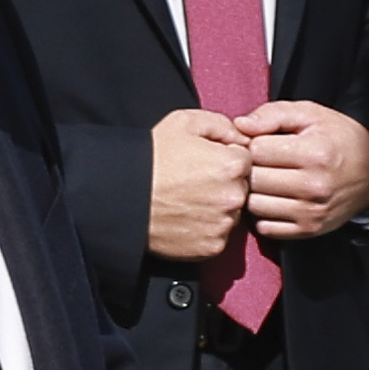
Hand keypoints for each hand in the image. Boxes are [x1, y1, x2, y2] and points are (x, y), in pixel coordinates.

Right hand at [149, 108, 252, 263]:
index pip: (247, 160)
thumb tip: (242, 138)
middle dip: (225, 184)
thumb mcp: (184, 122)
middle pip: (243, 188)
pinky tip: (185, 218)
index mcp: (232, 164)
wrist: (121, 197)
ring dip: (218, 208)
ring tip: (187, 200)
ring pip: (232, 213)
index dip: (225, 159)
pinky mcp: (211, 247)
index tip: (205, 162)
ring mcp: (223, 224)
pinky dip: (206, 229)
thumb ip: (222, 124)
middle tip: (194, 182)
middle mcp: (234, 197)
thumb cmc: (151, 157)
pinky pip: (218, 236)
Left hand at [236, 100, 368, 239]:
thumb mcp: (310, 114)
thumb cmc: (338, 137)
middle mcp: (313, 186)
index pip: (256, 150)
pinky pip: (266, 228)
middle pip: (253, 179)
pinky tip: (274, 199)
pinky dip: (263, 214)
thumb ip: (273, 114)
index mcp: (313, 153)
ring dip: (254, 192)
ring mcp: (311, 212)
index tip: (262, 142)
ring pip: (254, 205)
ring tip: (267, 179)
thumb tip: (240, 126)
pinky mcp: (309, 230)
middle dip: (251, 168)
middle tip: (262, 162)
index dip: (253, 143)